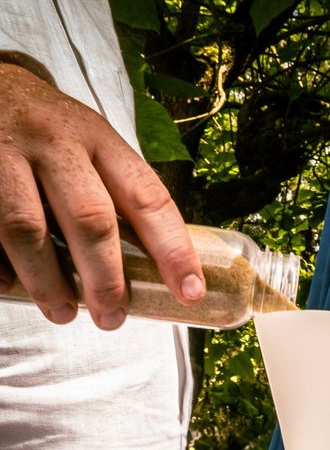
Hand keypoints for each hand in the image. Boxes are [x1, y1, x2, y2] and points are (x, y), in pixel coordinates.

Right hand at [0, 63, 204, 329]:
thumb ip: (117, 191)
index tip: (190, 291)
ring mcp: (6, 155)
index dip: (173, 249)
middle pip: (90, 219)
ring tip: (65, 314)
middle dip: (106, 277)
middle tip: (114, 318)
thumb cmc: (56, 130)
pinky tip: (10, 288)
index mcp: (103, 141)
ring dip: (49, 282)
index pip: (148, 198)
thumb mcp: (96, 143)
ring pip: (28, 230)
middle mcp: (59, 144)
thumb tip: (154, 262)